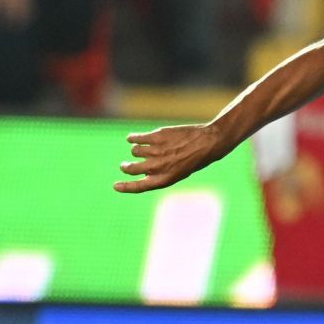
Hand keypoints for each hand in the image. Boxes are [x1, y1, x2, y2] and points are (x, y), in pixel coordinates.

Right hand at [115, 122, 234, 192]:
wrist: (209, 142)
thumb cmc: (195, 159)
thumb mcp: (179, 172)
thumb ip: (160, 174)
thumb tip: (141, 172)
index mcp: (166, 179)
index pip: (140, 186)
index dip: (126, 187)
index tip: (115, 186)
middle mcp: (159, 166)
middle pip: (131, 169)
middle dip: (126, 168)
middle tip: (124, 166)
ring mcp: (157, 151)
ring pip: (134, 151)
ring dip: (136, 150)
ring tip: (143, 149)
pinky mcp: (157, 136)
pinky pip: (135, 138)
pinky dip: (132, 138)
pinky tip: (132, 138)